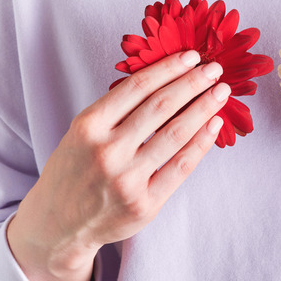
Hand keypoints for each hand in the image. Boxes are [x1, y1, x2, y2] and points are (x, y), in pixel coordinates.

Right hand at [7, 50, 228, 280]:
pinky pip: (181, 166)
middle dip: (193, 83)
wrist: (59, 224)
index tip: (191, 56)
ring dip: (204, 108)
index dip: (168, 68)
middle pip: (161, 106)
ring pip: (176, 134)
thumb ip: (117, 109)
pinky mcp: (145, 204)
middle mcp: (106, 150)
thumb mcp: (83, 132)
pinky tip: (214, 125)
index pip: (137, 86)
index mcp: (89, 125)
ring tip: (222, 92)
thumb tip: (167, 78)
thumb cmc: (76, 169)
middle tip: (215, 69)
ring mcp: (126, 179)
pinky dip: (201, 143)